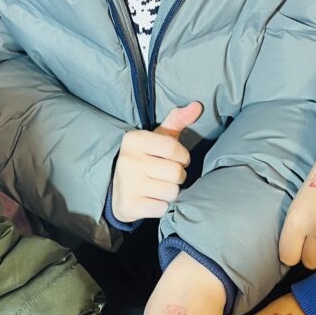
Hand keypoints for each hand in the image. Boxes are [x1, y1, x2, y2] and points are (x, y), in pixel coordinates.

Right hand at [111, 102, 200, 222]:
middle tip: (166, 176)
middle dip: (177, 177)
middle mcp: (128, 161)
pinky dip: (161, 207)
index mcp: (134, 139)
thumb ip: (177, 121)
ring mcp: (127, 184)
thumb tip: (197, 106)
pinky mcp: (129, 205)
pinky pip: (162, 208)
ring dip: (170, 192)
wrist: (118, 191)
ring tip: (159, 188)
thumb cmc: (145, 160)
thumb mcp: (157, 138)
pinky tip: (152, 200)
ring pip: (171, 192)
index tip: (177, 160)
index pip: (174, 149)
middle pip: (176, 173)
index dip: (183, 157)